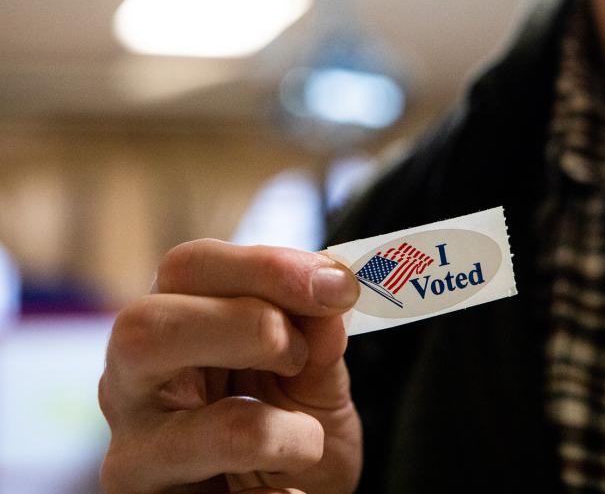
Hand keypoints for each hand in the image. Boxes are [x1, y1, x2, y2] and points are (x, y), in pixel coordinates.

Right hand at [98, 239, 361, 493]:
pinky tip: (290, 491)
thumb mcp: (312, 377)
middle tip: (298, 354)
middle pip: (145, 327)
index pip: (188, 268)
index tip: (337, 287)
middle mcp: (132, 384)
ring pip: (193, 431)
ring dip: (272, 430)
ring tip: (306, 442)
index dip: (266, 268)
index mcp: (169, 325)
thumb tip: (331, 290)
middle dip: (244, 326)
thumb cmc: (289, 429)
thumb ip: (319, 336)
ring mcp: (136, 454)